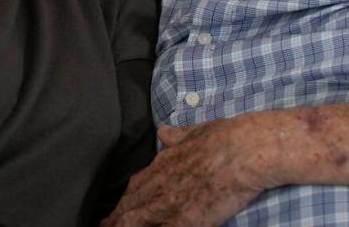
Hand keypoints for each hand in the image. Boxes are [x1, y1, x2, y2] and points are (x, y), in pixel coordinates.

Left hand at [101, 115, 275, 226]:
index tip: (117, 209)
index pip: (136, 186)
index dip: (125, 200)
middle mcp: (160, 184)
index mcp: (163, 163)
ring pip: (135, 222)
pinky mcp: (184, 221)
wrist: (244, 150)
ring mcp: (169, 204)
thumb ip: (177, 136)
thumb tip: (163, 133)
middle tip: (104, 226)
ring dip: (123, 226)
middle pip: (129, 206)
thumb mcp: (196, 131)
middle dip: (115, 219)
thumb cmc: (226, 138)